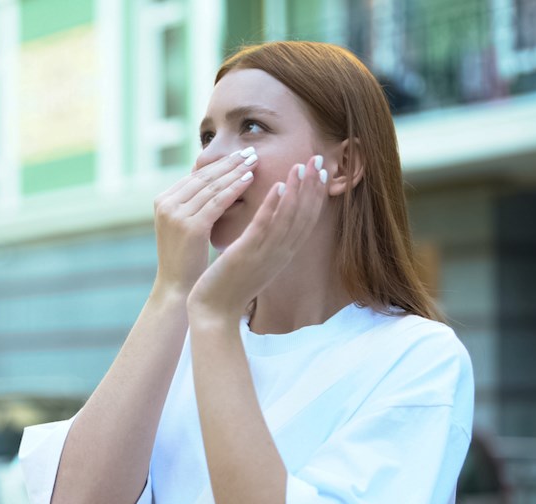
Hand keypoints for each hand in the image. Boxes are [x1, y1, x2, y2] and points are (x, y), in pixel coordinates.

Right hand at [152, 148, 258, 297]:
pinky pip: (217, 202)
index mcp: (162, 200)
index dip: (219, 164)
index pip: (195, 176)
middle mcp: (166, 204)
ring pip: (212, 186)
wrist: (176, 288)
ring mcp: (176, 214)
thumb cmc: (186, 259)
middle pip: (203, 177)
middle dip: (229, 162)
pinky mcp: (190, 226)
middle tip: (250, 151)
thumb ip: (194, 203)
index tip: (239, 154)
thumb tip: (218, 181)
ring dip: (235, 171)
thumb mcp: (185, 225)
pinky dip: (235, 188)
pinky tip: (250, 180)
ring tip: (254, 161)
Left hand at [187, 155, 328, 318]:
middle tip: (320, 160)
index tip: (321, 172)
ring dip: (297, 190)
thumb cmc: (230, 286)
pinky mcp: (247, 254)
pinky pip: (264, 227)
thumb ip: (264, 243)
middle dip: (313, 187)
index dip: (315, 196)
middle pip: (304, 216)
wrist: (215, 312)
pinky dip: (274, 207)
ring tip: (302, 166)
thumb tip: (269, 222)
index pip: (305, 220)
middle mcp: (279, 254)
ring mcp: (265, 254)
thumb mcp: (254, 260)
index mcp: (281, 254)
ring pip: (288, 218)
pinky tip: (279, 186)